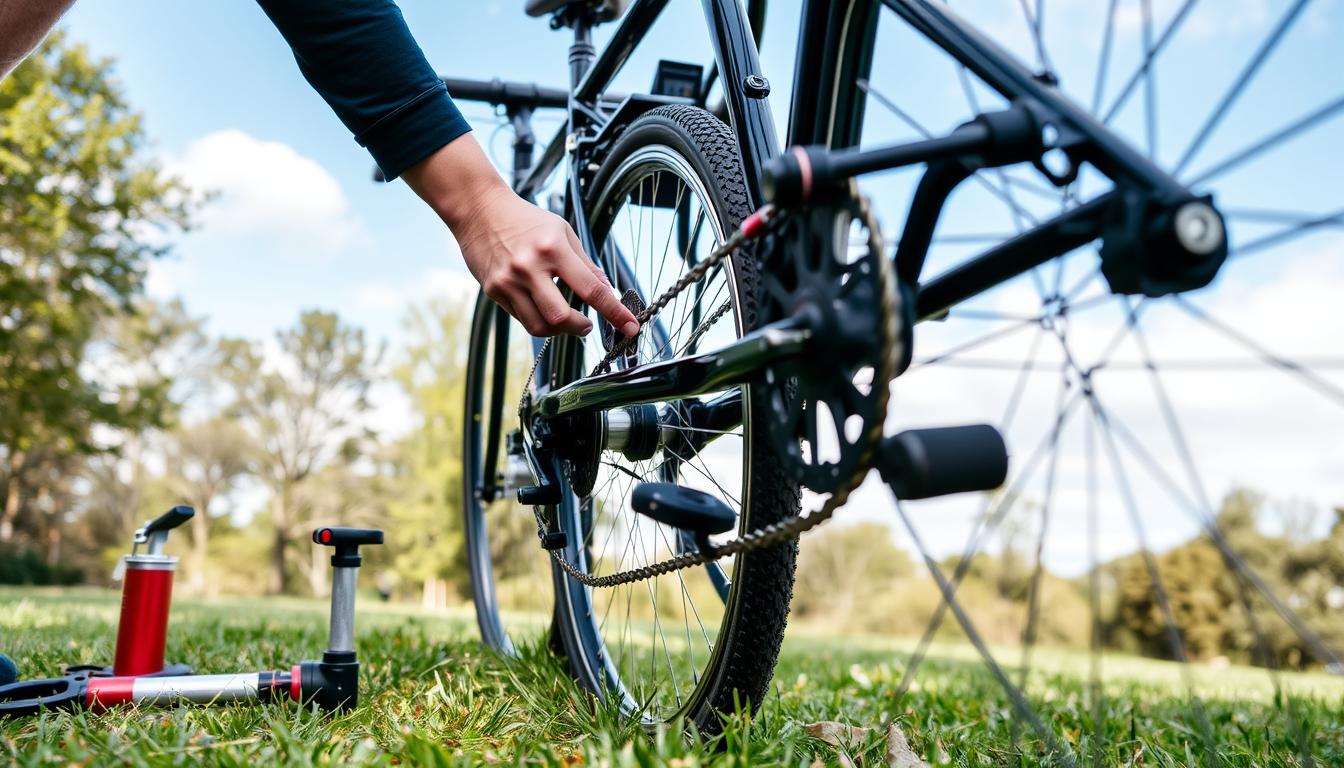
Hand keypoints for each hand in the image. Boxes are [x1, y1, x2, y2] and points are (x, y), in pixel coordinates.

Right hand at [402, 134, 638, 337]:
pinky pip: (522, 318)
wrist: (479, 210)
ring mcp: (509, 282)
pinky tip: (544, 307)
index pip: (591, 289)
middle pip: (561, 318)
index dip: (614, 312)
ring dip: (560, 330)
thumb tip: (607, 290)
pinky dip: (539, 320)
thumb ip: (585, 264)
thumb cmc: (526, 219)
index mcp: (553, 249)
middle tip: (588, 325)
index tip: (630, 327)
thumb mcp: (562, 231)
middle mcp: (529, 267)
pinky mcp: (494, 291)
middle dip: (581, 328)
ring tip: (567, 320)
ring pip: (540, 326)